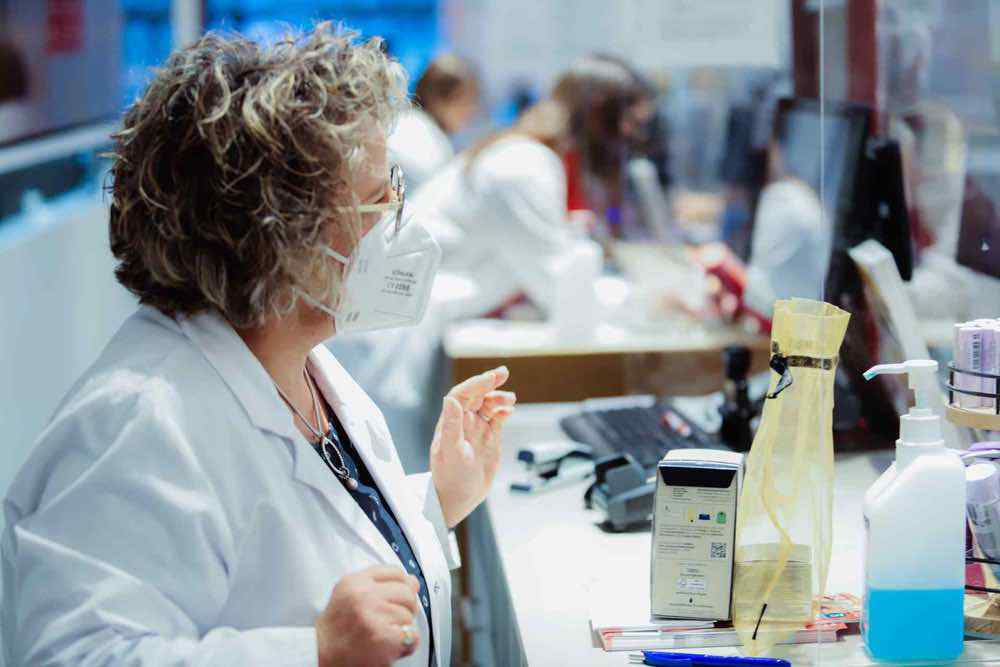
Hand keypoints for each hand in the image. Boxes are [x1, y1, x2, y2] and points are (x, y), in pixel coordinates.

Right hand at [315, 565, 421, 666]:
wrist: (320, 654)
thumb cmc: (337, 628)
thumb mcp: (347, 594)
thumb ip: (377, 584)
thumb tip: (413, 582)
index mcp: (355, 582)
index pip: (395, 572)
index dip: (405, 584)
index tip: (402, 596)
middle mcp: (363, 596)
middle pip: (407, 592)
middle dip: (407, 607)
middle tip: (394, 620)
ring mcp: (373, 616)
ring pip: (409, 615)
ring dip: (403, 628)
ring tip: (385, 635)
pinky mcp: (382, 638)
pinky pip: (412, 636)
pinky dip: (407, 644)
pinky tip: (392, 646)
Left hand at [431, 366, 515, 527]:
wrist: (459, 498)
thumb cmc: (450, 478)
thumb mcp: (450, 452)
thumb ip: (451, 426)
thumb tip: (449, 399)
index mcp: (451, 421)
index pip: (462, 394)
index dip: (476, 383)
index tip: (490, 377)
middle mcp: (463, 422)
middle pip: (477, 394)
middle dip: (489, 382)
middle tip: (504, 372)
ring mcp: (477, 429)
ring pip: (489, 405)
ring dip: (499, 398)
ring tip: (511, 399)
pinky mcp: (489, 438)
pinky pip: (497, 418)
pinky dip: (504, 411)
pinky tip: (510, 410)